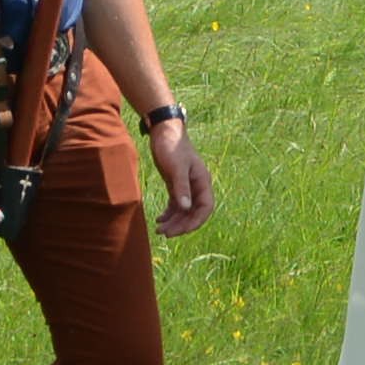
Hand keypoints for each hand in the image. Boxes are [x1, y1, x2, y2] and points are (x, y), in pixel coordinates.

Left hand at [146, 118, 216, 236]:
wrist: (164, 131)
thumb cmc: (172, 146)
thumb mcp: (176, 167)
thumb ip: (181, 187)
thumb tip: (186, 208)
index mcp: (202, 182)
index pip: (205, 208)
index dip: (195, 222)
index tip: (181, 231)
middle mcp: (197, 186)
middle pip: (194, 213)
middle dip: (181, 225)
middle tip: (165, 233)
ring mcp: (187, 186)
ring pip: (184, 210)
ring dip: (174, 221)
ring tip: (159, 230)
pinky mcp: (176, 184)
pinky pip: (176, 205)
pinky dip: (169, 213)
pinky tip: (159, 219)